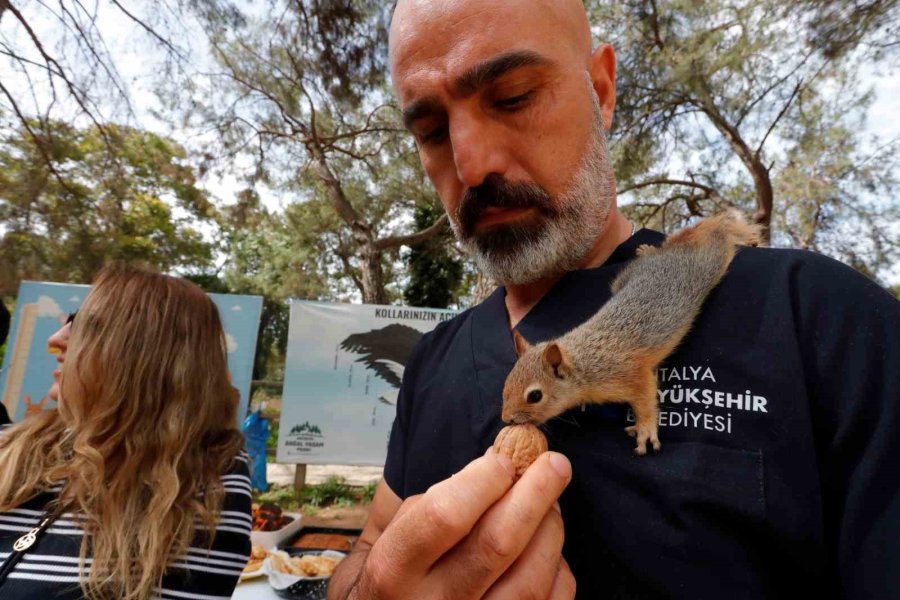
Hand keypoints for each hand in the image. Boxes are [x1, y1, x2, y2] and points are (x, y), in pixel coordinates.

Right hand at [348, 448, 574, 598]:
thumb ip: (443, 498)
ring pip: (530, 581)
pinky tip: (547, 549)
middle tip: (555, 464)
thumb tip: (502, 463)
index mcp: (394, 570)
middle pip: (497, 546)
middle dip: (535, 494)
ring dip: (550, 530)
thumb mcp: (396, 531)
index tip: (503, 460)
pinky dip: (558, 570)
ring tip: (551, 504)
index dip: (483, 480)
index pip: (446, 515)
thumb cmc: (400, 570)